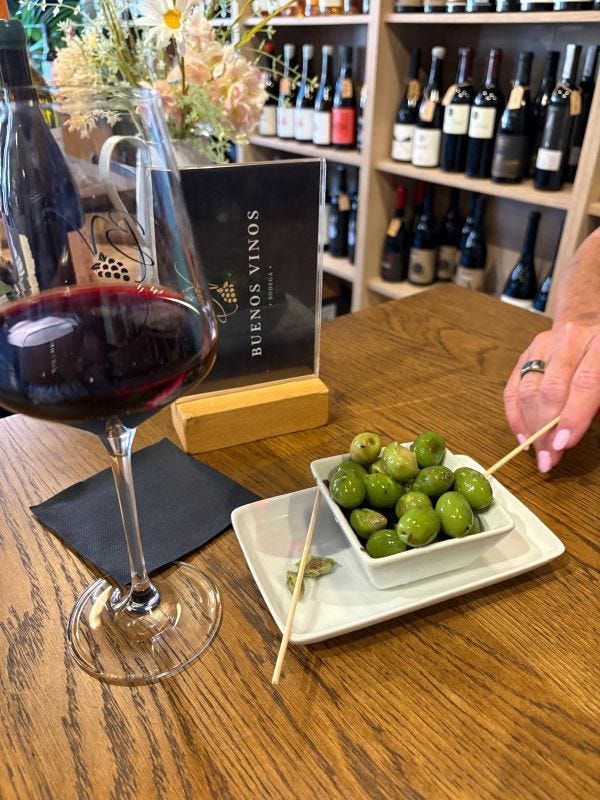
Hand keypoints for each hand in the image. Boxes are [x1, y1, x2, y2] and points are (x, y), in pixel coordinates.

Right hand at [503, 322, 599, 472]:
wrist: (589, 323)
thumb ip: (598, 403)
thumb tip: (569, 437)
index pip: (584, 384)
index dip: (572, 417)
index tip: (563, 445)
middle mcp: (568, 341)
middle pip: (550, 389)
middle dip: (546, 429)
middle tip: (548, 458)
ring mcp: (542, 346)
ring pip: (528, 390)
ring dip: (530, 427)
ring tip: (537, 452)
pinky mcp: (524, 355)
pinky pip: (512, 388)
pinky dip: (515, 416)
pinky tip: (523, 436)